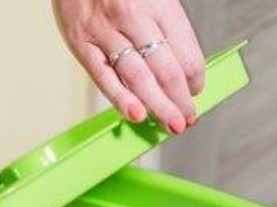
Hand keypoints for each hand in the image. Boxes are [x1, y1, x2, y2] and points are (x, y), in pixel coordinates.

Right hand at [52, 0, 204, 133]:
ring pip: (138, 77)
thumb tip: (183, 72)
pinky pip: (104, 76)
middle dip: (181, 102)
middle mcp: (132, 16)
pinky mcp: (80, 42)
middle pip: (166, 71)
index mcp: (158, 3)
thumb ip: (167, 30)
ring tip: (171, 124)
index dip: (196, 81)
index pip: (187, 54)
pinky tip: (136, 115)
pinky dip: (121, 99)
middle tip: (186, 119)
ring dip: (159, 107)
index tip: (196, 92)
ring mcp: (104, 30)